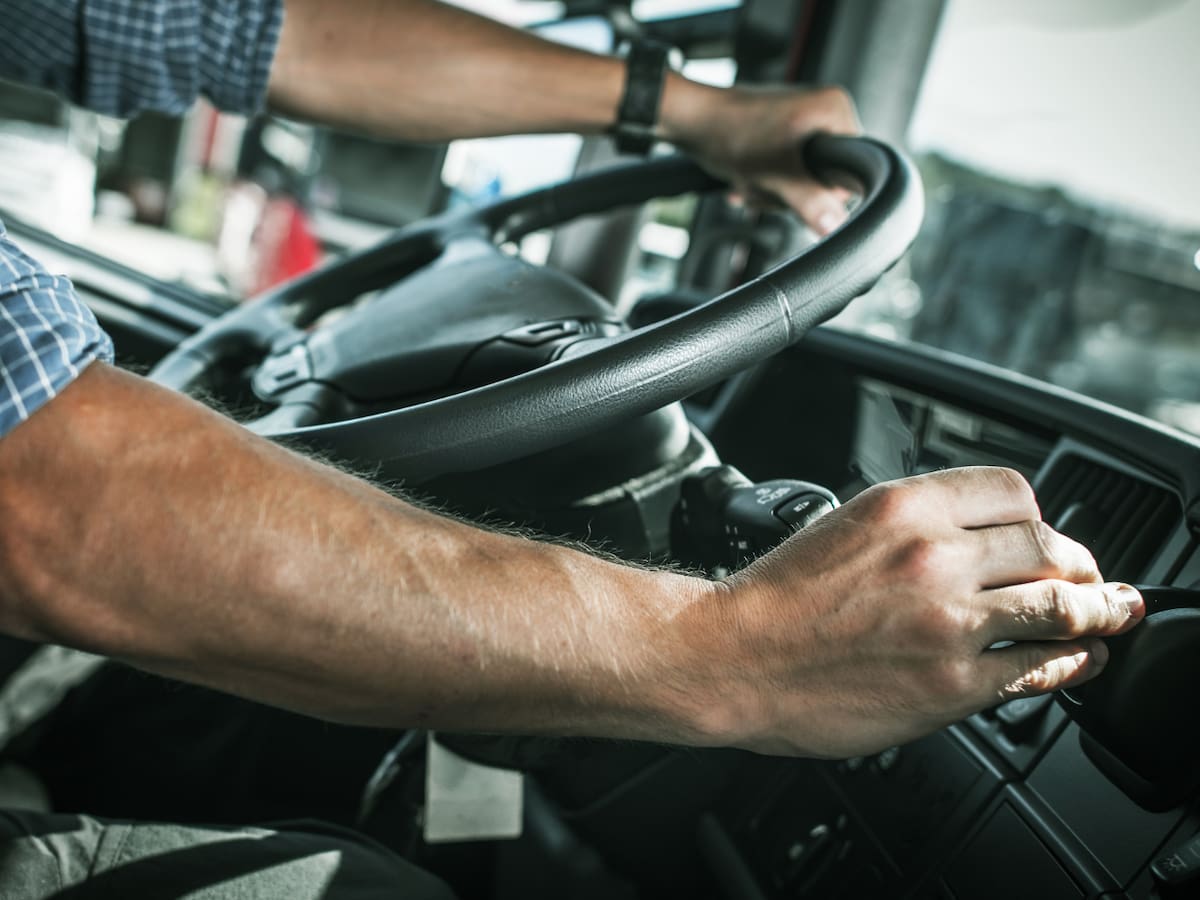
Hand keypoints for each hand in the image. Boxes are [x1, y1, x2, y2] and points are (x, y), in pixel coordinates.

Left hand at [662, 81, 861, 233]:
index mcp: (835, 111)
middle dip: (790, 192)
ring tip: (751, 177)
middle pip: (825, 179)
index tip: (794, 190)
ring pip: (802, 180)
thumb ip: (810, 202)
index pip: (852, 171)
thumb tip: (837, 226)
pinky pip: (785, 171)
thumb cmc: (729, 134)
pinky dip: (764, 180)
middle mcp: (825, 110)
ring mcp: (804, 121)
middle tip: (765, 183)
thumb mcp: (775, 176)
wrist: (693, 121)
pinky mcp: (784, 132)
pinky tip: (746, 176)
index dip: (823, 191)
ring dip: (772, 189)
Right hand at [690, 467, 1143, 757]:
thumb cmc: (775, 597)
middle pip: (1050, 545)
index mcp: (903, 505)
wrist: (732, 656)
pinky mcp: (951, 683)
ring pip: (1062, 606)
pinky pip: (1039, 669)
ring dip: (1095, 612)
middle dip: (1077, 564)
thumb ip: (913, 523)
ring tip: (1107, 616)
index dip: (1039, 517)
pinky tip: (1078, 661)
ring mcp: (948, 621)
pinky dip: (1071, 664)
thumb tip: (976, 536)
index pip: (1014, 491)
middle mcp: (933, 555)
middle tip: (1088, 579)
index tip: (1045, 536)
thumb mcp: (843, 524)